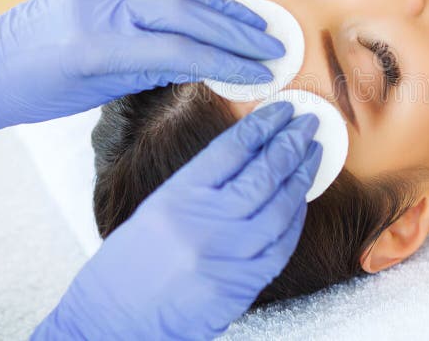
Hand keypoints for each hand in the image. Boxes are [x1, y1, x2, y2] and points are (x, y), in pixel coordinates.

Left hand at [0, 0, 283, 133]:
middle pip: (187, 14)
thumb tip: (203, 60)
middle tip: (271, 44)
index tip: (261, 72)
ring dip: (219, 4)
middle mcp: (104, 8)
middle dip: (235, 32)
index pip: (183, 51)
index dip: (228, 62)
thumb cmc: (40, 92)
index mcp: (102, 47)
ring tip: (253, 21)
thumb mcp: (99, 91)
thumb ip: (151, 69)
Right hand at [32, 101, 321, 339]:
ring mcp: (227, 253)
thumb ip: (203, 182)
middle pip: (263, 171)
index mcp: (180, 195)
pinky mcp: (242, 284)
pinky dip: (296, 219)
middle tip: (310, 123)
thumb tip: (250, 153)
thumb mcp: (158, 207)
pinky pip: (281, 245)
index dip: (264, 124)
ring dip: (301, 175)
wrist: (114, 319)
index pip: (233, 147)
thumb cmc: (130, 262)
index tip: (283, 109)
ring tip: (314, 153)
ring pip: (280, 206)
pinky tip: (302, 200)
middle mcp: (206, 221)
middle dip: (292, 141)